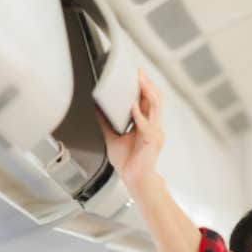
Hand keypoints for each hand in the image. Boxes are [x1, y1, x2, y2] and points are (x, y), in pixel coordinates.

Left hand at [97, 69, 163, 195]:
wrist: (135, 179)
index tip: (136, 73)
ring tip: (140, 80)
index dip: (144, 85)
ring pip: (155, 106)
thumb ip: (106, 122)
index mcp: (146, 124)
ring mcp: (155, 132)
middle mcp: (153, 126)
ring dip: (147, 92)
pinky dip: (138, 114)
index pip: (148, 100)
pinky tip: (131, 105)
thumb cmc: (129, 162)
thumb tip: (96, 107)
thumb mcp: (112, 137)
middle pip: (154, 99)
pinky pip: (146, 124)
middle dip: (147, 83)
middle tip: (138, 71)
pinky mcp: (152, 140)